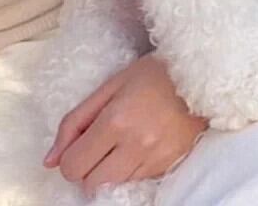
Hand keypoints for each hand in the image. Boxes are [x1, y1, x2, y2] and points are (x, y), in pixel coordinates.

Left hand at [44, 53, 206, 194]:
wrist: (207, 73)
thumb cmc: (157, 72)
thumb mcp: (113, 84)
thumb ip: (76, 121)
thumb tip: (49, 161)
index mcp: (116, 120)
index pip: (73, 166)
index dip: (71, 158)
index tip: (82, 143)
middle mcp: (135, 144)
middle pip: (90, 183)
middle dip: (89, 167)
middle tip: (102, 143)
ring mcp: (155, 158)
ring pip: (114, 185)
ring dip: (112, 169)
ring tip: (125, 141)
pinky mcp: (171, 164)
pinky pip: (138, 180)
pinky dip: (133, 168)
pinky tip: (143, 144)